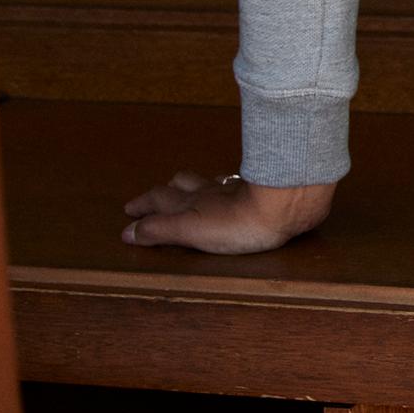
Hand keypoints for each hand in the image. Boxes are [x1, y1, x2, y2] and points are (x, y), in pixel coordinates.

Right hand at [121, 168, 333, 254]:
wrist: (285, 204)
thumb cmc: (238, 222)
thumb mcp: (190, 230)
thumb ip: (159, 230)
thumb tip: (128, 231)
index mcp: (190, 203)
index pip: (158, 200)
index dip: (143, 206)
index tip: (129, 210)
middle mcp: (210, 192)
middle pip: (182, 184)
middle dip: (165, 191)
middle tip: (156, 195)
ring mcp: (235, 189)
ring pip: (208, 181)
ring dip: (194, 185)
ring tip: (188, 187)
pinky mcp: (260, 191)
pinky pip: (236, 183)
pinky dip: (226, 184)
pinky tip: (232, 185)